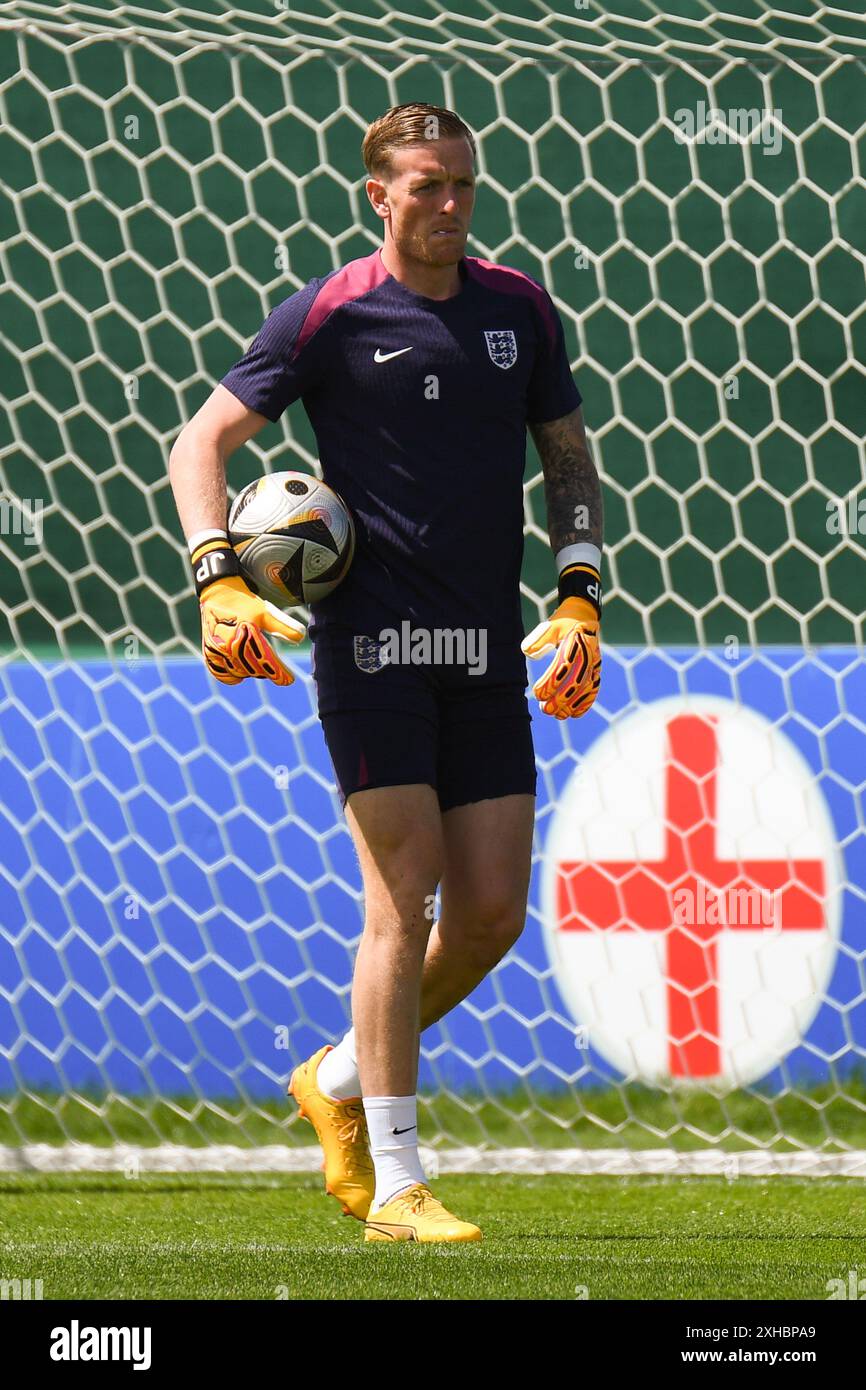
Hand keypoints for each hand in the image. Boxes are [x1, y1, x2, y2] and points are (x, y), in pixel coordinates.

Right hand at [200, 576, 305, 685]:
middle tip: (277, 673)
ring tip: (261, 668)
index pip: (266, 661)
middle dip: (268, 672)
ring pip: (239, 673)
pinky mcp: (209, 653)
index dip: (279, 674)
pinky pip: (221, 674)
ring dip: (252, 673)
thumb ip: (283, 626)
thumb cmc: (245, 604)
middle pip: (254, 669)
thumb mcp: (266, 613)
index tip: (289, 680)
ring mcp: (216, 650)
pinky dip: (232, 676)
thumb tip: (301, 637)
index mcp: (245, 634)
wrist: (219, 594)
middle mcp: (229, 645)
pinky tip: (241, 673)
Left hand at [521, 596, 600, 719]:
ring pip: (585, 688)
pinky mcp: (597, 669)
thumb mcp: (550, 626)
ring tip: (558, 715)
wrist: (584, 616)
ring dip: (572, 704)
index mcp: (575, 642)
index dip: (551, 683)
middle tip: (545, 710)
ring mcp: (594, 663)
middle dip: (560, 699)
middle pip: (575, 681)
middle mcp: (587, 654)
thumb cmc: (562, 622)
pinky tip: (574, 714)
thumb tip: (527, 651)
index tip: (537, 693)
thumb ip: (539, 639)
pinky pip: (594, 688)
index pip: (563, 667)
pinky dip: (586, 702)